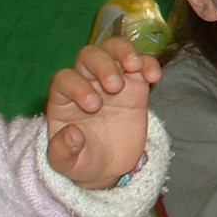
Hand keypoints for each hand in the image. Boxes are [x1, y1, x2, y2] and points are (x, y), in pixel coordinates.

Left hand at [45, 37, 160, 188]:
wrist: (110, 166)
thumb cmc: (84, 160)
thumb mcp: (67, 165)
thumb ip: (63, 152)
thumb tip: (71, 133)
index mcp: (64, 99)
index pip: (65, 79)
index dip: (77, 86)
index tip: (93, 106)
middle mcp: (86, 82)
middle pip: (89, 56)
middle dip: (102, 65)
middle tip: (116, 87)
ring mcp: (112, 80)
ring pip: (113, 49)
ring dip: (124, 52)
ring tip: (135, 67)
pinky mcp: (135, 84)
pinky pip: (142, 63)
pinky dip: (149, 63)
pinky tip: (154, 77)